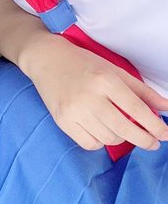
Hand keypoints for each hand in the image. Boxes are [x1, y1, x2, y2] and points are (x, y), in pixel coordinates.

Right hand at [26, 36, 167, 150]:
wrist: (47, 59)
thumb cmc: (84, 63)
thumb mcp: (115, 71)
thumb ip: (142, 91)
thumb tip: (166, 108)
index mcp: (105, 79)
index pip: (136, 109)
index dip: (154, 126)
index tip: (165, 135)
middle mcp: (89, 97)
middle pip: (124, 129)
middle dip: (144, 139)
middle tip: (153, 143)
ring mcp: (74, 111)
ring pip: (109, 138)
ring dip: (121, 137)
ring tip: (120, 126)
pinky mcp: (62, 121)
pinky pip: (90, 144)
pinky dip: (101, 141)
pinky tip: (102, 130)